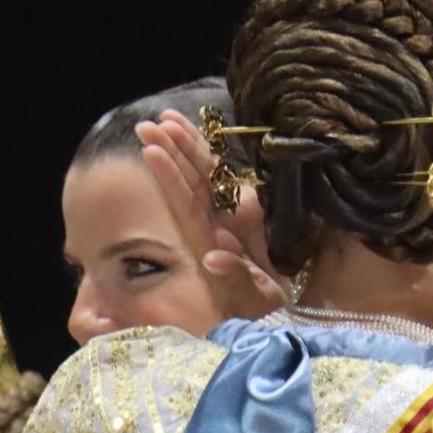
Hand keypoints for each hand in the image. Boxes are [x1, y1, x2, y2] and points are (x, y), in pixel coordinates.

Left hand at [136, 110, 289, 320]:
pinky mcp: (245, 212)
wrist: (280, 312)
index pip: (187, 203)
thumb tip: (214, 255)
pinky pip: (225, 180)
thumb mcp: (255, 298)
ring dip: (186, 148)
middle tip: (151, 123)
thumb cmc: (263, 309)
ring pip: (205, 177)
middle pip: (192, 183)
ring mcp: (229, 216)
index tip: (153, 150)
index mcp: (214, 241)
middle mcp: (216, 224)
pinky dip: (211, 158)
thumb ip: (236, 278)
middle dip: (173, 153)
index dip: (171, 177)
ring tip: (166, 120)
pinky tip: (195, 136)